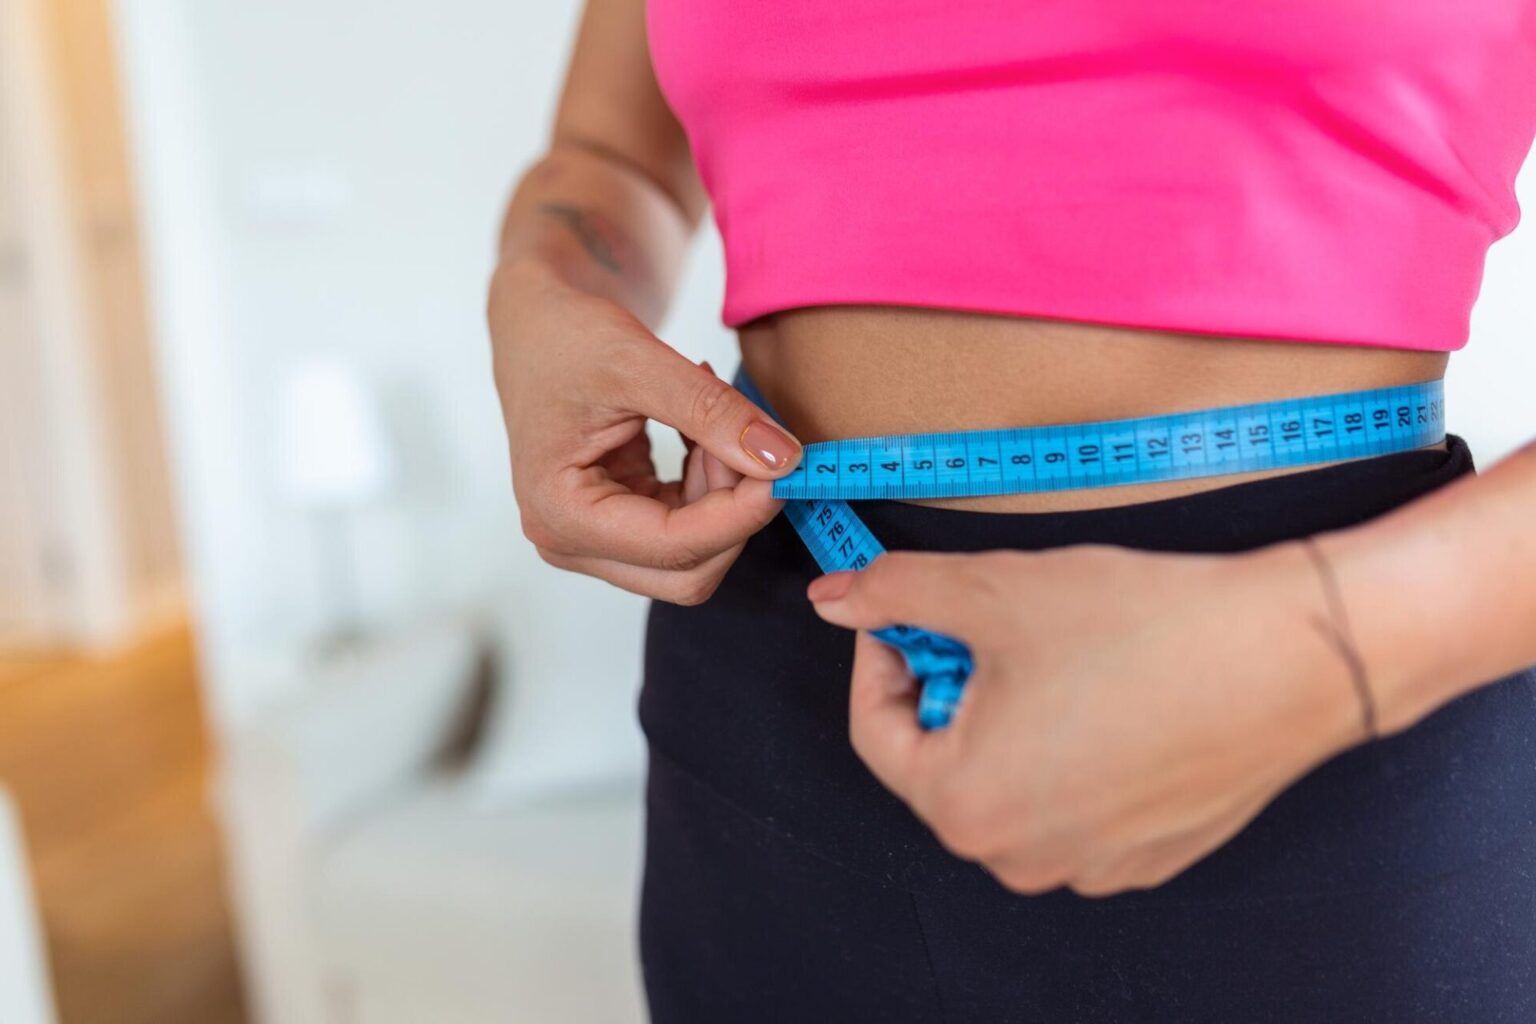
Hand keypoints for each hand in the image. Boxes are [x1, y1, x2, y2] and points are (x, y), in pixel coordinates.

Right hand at [489, 258, 800, 603]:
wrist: (538, 325)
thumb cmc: (564, 336)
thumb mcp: (639, 361)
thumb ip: (711, 412)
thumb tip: (783, 460)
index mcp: (559, 512)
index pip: (673, 547)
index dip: (741, 514)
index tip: (787, 468)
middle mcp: (571, 541)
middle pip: (687, 570)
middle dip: (733, 512)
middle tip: (750, 440)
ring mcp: (594, 539)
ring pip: (695, 553)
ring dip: (725, 495)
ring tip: (716, 422)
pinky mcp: (620, 525)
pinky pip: (688, 529)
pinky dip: (712, 487)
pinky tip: (704, 437)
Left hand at [807, 543, 1366, 896]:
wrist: (1293, 655)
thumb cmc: (1145, 629)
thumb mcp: (994, 592)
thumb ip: (896, 594)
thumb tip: (835, 597)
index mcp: (962, 805)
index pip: (874, 731)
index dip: (879, 654)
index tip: (904, 610)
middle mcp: (1019, 857)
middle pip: (941, 757)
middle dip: (948, 684)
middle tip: (988, 622)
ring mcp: (1086, 865)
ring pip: (1007, 777)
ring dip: (1008, 714)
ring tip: (1057, 653)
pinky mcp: (1143, 856)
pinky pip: (1070, 800)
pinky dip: (1066, 746)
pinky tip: (1111, 693)